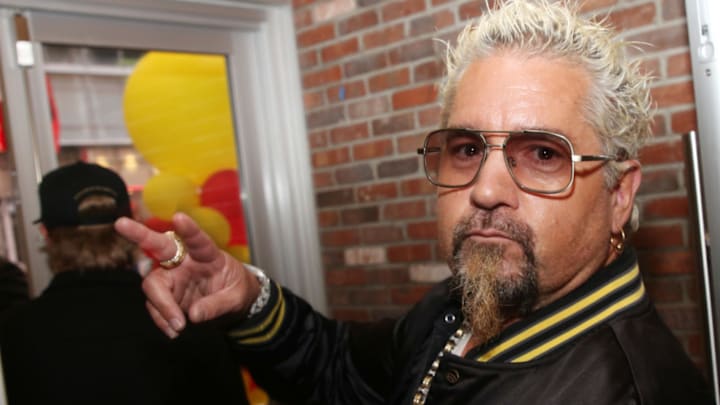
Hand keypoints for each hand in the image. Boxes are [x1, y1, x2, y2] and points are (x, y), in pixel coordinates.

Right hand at [114, 212, 259, 337]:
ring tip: (179, 326)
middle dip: (139, 234)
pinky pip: (155, 305)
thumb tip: (192, 314)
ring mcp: (173, 277)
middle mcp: (185, 261)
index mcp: (207, 254)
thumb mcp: (237, 298)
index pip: (198, 240)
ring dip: (161, 305)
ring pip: (153, 284)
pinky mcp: (166, 294)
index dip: (188, 229)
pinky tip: (174, 330)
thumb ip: (217, 305)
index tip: (179, 217)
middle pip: (160, 246)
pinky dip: (161, 319)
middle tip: (121, 224)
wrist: (232, 306)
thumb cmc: (236, 290)